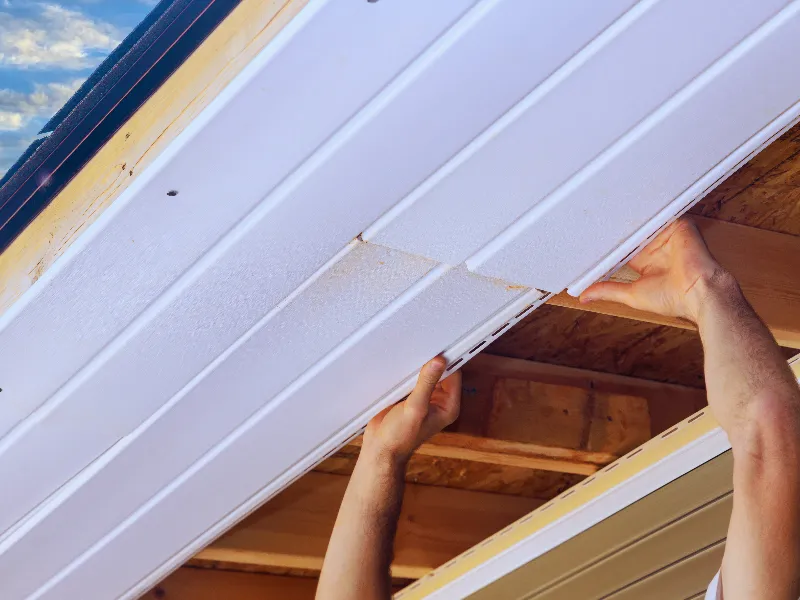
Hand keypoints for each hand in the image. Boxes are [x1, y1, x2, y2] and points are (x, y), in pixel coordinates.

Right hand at [362, 356, 460, 465]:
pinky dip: (408, 371)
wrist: (380, 449)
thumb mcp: (415, 408)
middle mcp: (440, 401)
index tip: (439, 346)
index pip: (454, 374)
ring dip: (419, 366)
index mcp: (449, 406)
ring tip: (411, 355)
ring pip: (426, 373)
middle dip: (432, 361)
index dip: (448, 360)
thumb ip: (426, 384)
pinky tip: (401, 366)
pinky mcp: (410, 395)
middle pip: (441, 371)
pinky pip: (413, 377)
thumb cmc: (400, 437)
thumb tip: (438, 362)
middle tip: (423, 348)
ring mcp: (425, 397)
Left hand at [580, 218, 732, 322]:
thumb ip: (608, 290)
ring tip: (605, 208)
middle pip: (631, 232)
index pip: (622, 248)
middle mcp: (656, 247)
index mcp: (645, 262)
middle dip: (614, 229)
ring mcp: (667, 234)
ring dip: (628, 218)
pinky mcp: (679, 225)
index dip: (607, 245)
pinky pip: (661, 213)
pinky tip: (629, 204)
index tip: (586, 240)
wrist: (700, 293)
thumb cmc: (672, 299)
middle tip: (590, 221)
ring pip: (643, 221)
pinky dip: (648, 210)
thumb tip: (584, 297)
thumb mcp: (631, 294)